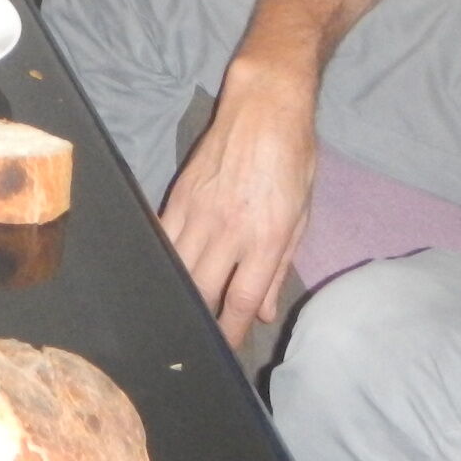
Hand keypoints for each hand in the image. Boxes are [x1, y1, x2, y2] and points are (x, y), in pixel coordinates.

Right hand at [159, 70, 318, 345]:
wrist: (264, 107)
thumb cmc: (293, 159)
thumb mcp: (301, 215)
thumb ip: (280, 266)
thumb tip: (263, 310)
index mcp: (266, 238)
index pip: (240, 300)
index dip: (229, 333)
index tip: (224, 353)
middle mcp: (229, 230)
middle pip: (202, 291)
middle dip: (198, 321)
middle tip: (195, 340)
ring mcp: (199, 212)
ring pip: (177, 269)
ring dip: (177, 295)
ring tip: (173, 315)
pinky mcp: (178, 195)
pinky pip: (162, 239)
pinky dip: (161, 261)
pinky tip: (159, 276)